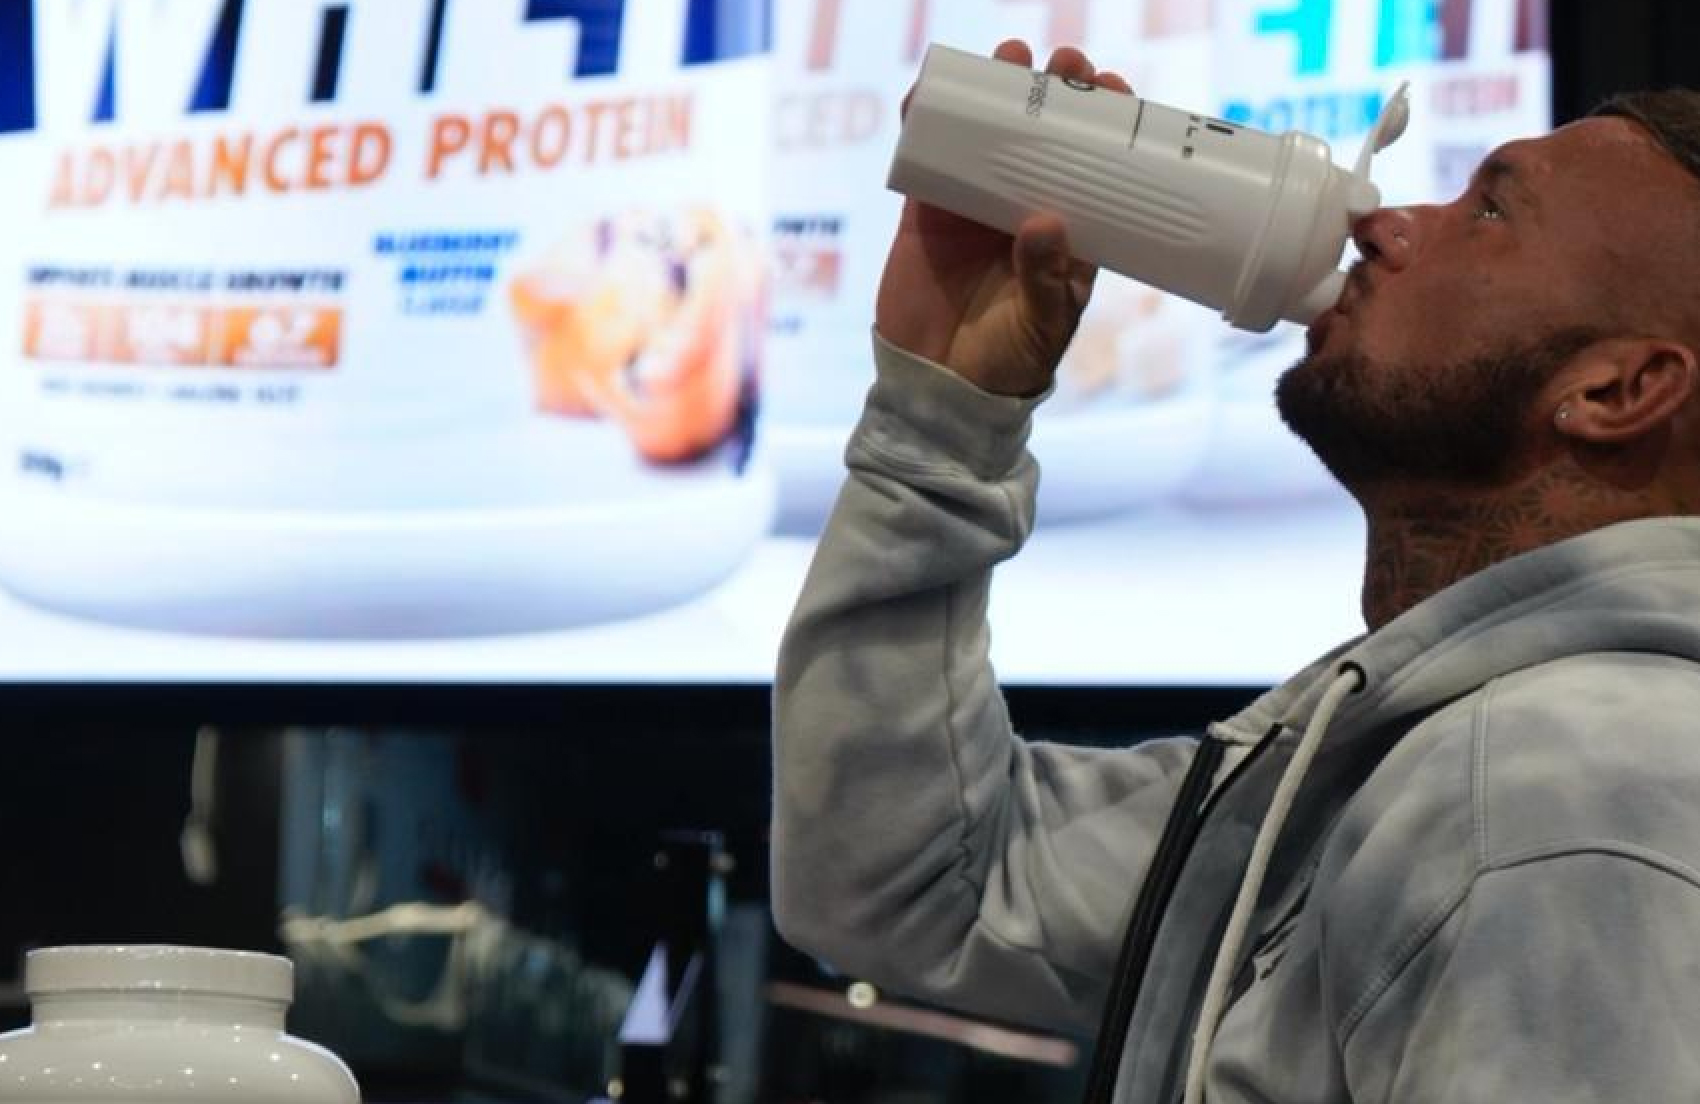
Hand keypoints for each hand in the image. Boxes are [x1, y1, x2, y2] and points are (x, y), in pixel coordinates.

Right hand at [874, 40, 1131, 396]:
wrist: (942, 388)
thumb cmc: (1009, 360)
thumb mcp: (1044, 322)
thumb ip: (1046, 277)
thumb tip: (1043, 222)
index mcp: (1069, 231)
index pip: (1094, 164)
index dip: (1104, 122)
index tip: (1113, 88)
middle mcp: (1024, 207)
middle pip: (1044, 135)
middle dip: (1055, 92)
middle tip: (1066, 63)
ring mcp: (974, 207)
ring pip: (987, 135)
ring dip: (994, 92)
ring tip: (1009, 58)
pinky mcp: (928, 214)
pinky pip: (928, 158)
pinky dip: (926, 123)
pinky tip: (928, 95)